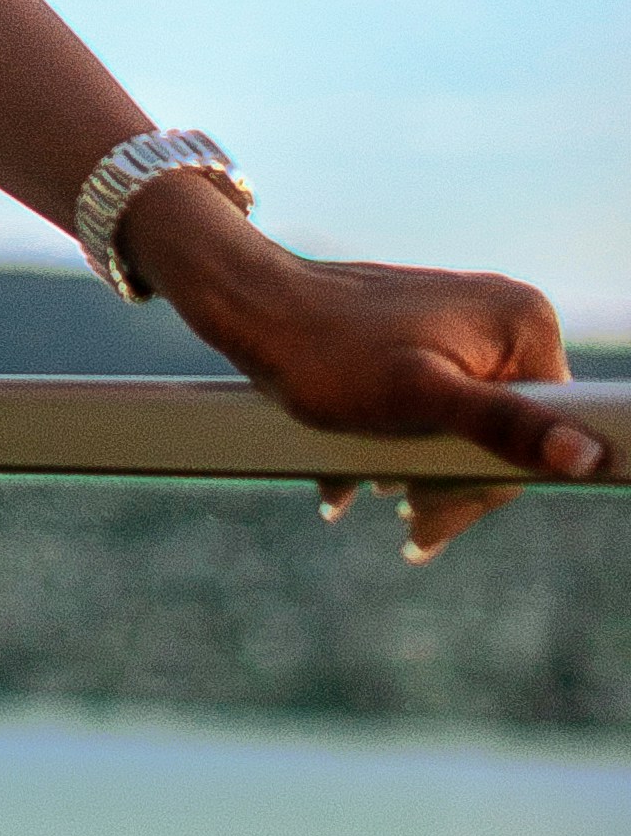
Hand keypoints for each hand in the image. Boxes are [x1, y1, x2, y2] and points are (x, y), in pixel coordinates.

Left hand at [129, 178, 609, 562]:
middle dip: (446, 487)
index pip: (538, 436)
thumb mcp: (419, 399)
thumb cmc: (328, 355)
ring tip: (367, 492)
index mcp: (523, 325)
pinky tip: (351, 478)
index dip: (482, 491)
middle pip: (500, 433)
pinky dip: (398, 443)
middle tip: (400, 530)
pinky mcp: (428, 333)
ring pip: (462, 424)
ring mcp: (466, 322)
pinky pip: (433, 403)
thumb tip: (586, 457)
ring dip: (419, 470)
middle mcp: (505, 315)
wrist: (250, 306)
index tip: (423, 528)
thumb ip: (502, 425)